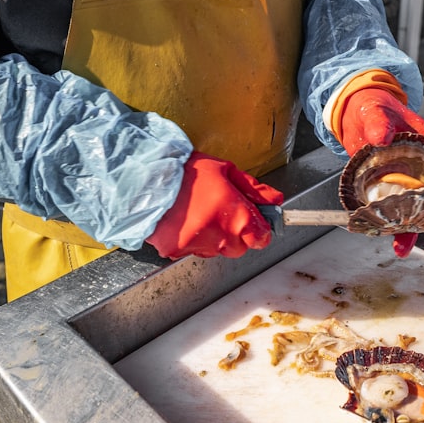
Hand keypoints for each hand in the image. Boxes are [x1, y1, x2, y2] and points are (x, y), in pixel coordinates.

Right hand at [146, 152, 282, 258]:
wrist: (148, 178)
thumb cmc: (187, 171)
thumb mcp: (226, 171)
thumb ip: (254, 189)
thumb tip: (275, 200)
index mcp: (237, 217)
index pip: (261, 238)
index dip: (259, 229)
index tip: (255, 222)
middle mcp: (221, 237)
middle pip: (239, 247)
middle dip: (236, 232)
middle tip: (221, 210)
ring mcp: (199, 247)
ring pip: (217, 250)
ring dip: (215, 237)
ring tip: (199, 213)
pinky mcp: (178, 251)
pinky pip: (194, 250)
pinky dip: (193, 239)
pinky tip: (185, 220)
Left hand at [335, 71, 423, 257]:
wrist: (355, 116)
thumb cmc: (372, 108)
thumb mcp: (375, 109)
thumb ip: (379, 122)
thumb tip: (381, 135)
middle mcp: (421, 168)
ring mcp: (403, 180)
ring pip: (415, 209)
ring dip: (413, 230)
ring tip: (405, 249)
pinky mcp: (385, 189)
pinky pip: (392, 211)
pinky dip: (390, 226)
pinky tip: (386, 239)